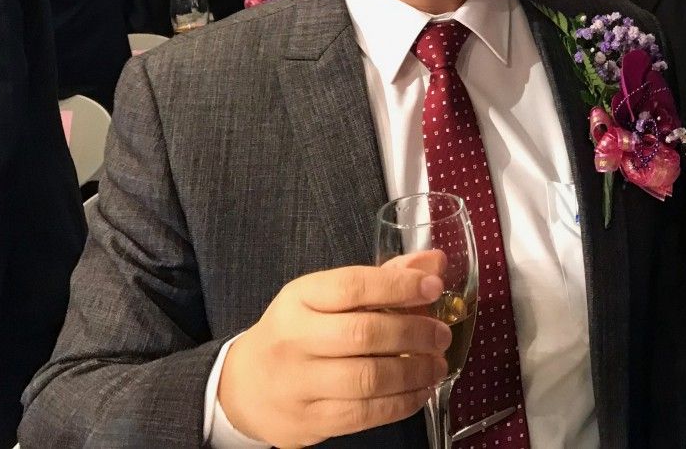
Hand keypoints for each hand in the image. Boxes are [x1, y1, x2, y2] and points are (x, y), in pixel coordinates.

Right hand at [218, 252, 450, 446]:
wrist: (243, 387)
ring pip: (368, 379)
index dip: (399, 285)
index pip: (353, 286)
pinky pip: (364, 414)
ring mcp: (299, 384)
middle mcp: (295, 339)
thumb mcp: (326, 296)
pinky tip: (420, 391)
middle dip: (414, 333)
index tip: (434, 288)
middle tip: (442, 335)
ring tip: (437, 365)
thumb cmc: (297, 332)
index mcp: (300, 298)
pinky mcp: (309, 421)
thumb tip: (436, 263)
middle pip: (364, 334)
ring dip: (414, 372)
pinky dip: (401, 404)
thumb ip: (383, 278)